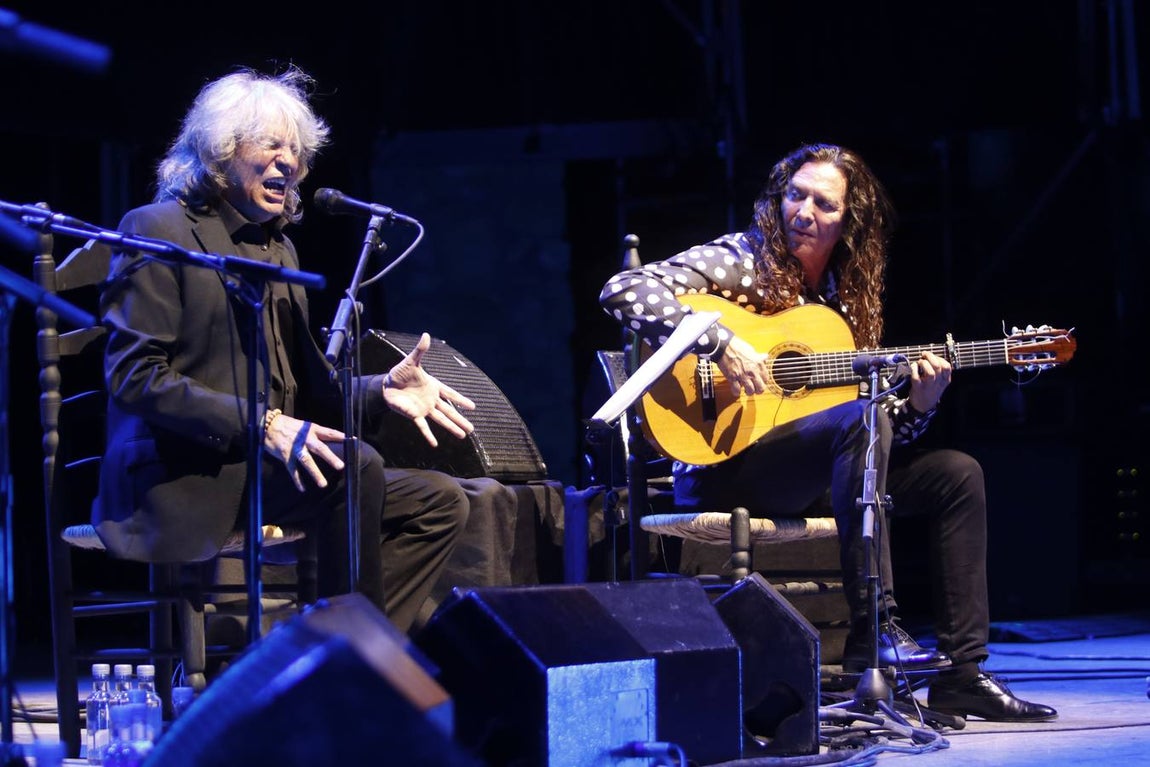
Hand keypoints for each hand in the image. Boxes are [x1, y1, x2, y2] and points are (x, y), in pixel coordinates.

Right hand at [264, 413, 345, 491]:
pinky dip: (297, 480)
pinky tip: (303, 489)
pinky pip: (292, 470)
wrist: (269, 425)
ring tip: (323, 484)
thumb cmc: (290, 426)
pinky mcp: (285, 456)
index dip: (341, 437)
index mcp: (312, 429)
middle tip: (341, 466)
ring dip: (315, 474)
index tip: (353, 441)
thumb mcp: (305, 426)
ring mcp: (295, 448)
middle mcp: (305, 439)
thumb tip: (333, 441)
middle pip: (320, 449)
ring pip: (307, 462)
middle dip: (330, 458)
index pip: (329, 433)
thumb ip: (317, 434)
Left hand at [384, 332, 475, 446]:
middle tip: (472, 428)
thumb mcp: (411, 361)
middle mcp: (431, 399)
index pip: (451, 394)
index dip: (461, 400)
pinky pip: (422, 426)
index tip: (473, 407)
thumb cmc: (400, 372)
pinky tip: (435, 444)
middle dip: (460, 419)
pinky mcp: (413, 415)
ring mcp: (423, 408)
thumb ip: (420, 350)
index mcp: (433, 387)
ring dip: (451, 427)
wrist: (386, 384)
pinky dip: (428, 435)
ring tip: (462, 435)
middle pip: (449, 411)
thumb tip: (426, 334)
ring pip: (440, 420)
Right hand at [714, 335, 769, 395]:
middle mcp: (752, 371)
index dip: (763, 381)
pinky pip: (736, 390)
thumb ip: (758, 357)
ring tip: (746, 390)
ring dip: (748, 392)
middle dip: (758, 390)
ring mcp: (742, 375)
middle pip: (760, 388)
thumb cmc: (737, 346)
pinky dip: (736, 392)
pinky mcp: (733, 378)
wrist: (724, 346)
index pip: (766, 378)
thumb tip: (765, 357)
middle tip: (755, 389)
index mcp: (758, 364)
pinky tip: (736, 390)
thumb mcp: (751, 350)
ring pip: (750, 391)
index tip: (760, 381)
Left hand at [907, 350, 951, 412]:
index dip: (939, 358)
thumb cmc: (930, 391)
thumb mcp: (940, 383)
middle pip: (938, 367)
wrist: (923, 406)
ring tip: (920, 362)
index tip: (933, 357)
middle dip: (931, 357)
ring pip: (930, 373)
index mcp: (945, 381)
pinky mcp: (918, 388)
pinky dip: (914, 369)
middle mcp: (938, 383)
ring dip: (924, 364)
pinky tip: (913, 366)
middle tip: (924, 355)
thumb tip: (932, 357)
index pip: (947, 367)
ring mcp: (928, 386)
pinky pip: (916, 377)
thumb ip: (939, 372)